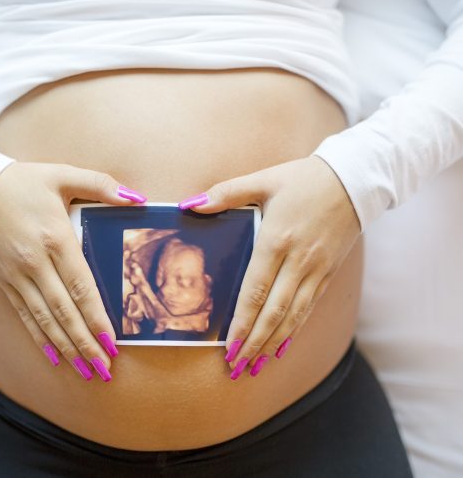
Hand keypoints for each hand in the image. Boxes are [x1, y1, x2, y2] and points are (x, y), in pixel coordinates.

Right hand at [0, 162, 146, 381]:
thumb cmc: (23, 182)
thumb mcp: (63, 174)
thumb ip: (102, 185)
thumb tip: (136, 198)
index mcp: (56, 239)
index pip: (81, 287)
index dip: (97, 318)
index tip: (112, 342)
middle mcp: (36, 263)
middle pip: (65, 312)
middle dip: (86, 344)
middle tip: (104, 369)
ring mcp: (18, 276)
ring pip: (45, 320)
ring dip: (66, 348)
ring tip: (85, 371)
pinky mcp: (5, 281)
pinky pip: (24, 315)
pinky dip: (39, 338)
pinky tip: (53, 357)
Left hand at [178, 156, 360, 378]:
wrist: (354, 179)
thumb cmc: (304, 179)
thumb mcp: (264, 179)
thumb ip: (226, 193)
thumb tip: (191, 205)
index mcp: (277, 240)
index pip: (256, 291)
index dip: (243, 322)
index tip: (229, 346)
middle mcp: (298, 262)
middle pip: (274, 312)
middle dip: (255, 343)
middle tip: (237, 368)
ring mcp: (316, 270)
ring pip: (294, 316)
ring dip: (273, 344)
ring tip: (256, 366)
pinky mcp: (328, 273)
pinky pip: (309, 308)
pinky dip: (294, 330)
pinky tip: (282, 345)